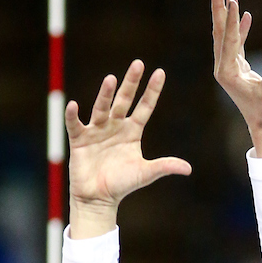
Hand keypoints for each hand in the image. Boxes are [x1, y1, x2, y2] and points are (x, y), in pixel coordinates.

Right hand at [66, 61, 190, 238]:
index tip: (160, 72)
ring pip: (102, 108)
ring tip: (111, 79)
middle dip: (131, 83)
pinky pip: (75, 125)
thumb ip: (164, 167)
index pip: (144, 107)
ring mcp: (97, 131)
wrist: (98, 198)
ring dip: (106, 94)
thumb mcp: (145, 173)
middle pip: (124, 101)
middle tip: (138, 64)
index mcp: (132, 131)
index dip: (152, 91)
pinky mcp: (79, 140)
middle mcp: (115, 126)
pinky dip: (73, 116)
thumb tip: (188, 169)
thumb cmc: (122, 184)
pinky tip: (74, 106)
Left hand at [211, 0, 261, 157]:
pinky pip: (237, 43)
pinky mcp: (238, 68)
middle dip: (219, 10)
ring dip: (228, 16)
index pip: (228, 39)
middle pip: (220, 33)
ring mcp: (229, 67)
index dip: (231, 18)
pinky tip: (246, 16)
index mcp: (226, 72)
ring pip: (227, 36)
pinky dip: (241, 29)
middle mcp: (223, 68)